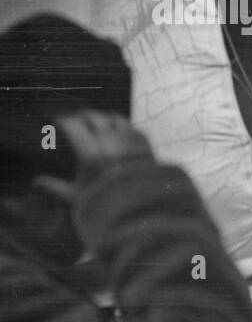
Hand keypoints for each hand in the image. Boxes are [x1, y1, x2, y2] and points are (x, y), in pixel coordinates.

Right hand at [33, 110, 153, 201]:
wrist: (142, 205)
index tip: (58, 122)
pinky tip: (117, 131)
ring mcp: (129, 139)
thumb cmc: (106, 201)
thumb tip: (36, 182)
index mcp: (90, 151)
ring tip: (96, 123)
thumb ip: (55, 187)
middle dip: (81, 116)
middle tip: (75, 119)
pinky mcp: (144, 143)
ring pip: (114, 117)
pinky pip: (131, 127)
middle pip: (92, 116)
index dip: (63, 120)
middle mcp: (110, 141)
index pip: (72, 123)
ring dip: (102, 118)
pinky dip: (121, 126)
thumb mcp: (77, 196)